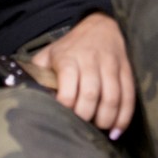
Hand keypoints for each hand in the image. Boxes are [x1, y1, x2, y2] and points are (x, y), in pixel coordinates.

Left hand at [30, 12, 134, 137]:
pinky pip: (129, 97)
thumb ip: (38, 74)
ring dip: (105, 119)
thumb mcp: (48, 55)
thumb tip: (28, 96)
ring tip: (99, 129)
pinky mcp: (126, 71)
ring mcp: (110, 66)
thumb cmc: (69, 48)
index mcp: (68, 58)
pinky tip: (116, 130)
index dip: (66, 107)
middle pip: (91, 94)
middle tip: (81, 127)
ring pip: (112, 97)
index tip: (63, 117)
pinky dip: (124, 117)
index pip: (68, 87)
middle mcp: (90, 61)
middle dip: (86, 116)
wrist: (99, 26)